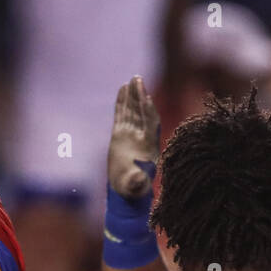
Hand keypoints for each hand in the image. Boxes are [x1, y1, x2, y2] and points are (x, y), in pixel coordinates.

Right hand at [108, 75, 159, 198]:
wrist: (126, 192)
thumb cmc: (132, 190)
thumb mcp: (135, 187)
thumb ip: (137, 182)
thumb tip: (140, 180)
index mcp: (147, 146)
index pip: (149, 123)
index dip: (147, 110)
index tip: (145, 96)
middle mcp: (141, 137)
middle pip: (142, 112)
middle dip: (140, 96)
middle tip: (138, 79)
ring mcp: (131, 135)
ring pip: (133, 111)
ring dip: (132, 96)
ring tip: (131, 80)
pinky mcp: (120, 135)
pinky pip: (122, 115)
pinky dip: (122, 103)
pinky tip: (122, 89)